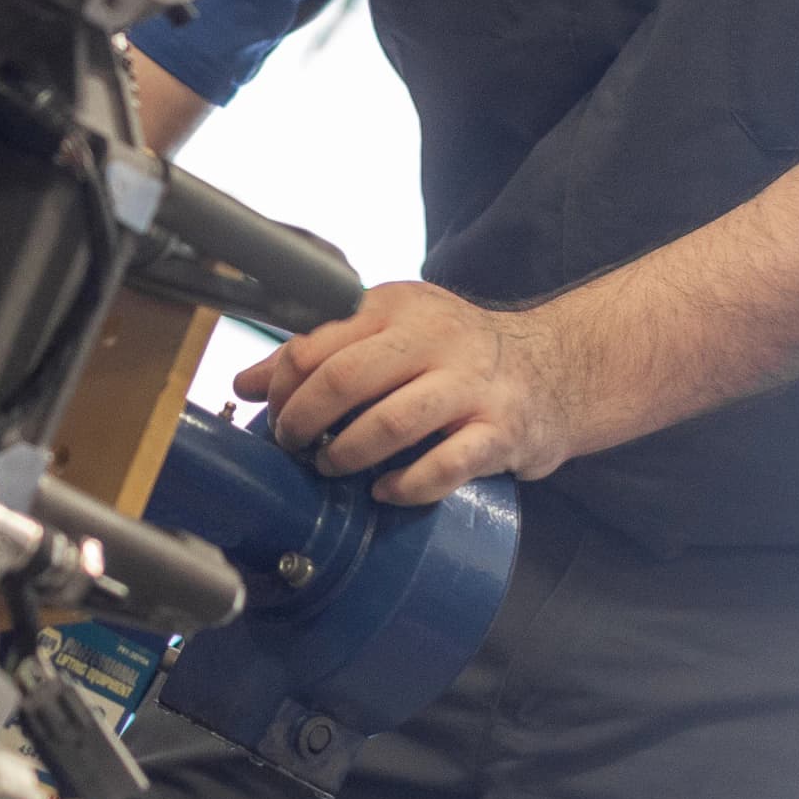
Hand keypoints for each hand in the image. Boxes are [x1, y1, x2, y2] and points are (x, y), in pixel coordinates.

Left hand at [234, 282, 593, 505]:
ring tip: (331, 467)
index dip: (281, 387)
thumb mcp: (388, 333)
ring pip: (391, 424)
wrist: (554, 368)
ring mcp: (471, 386)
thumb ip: (318, 353)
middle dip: (303, 422)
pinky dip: (405, 486)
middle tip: (292, 445)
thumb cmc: (454, 354)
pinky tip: (384, 491)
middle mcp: (435, 339)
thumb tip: (243, 383)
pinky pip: (444, 466)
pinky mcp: (500, 432)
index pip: (316, 343)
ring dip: (347, 455)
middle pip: (346, 380)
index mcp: (397, 306)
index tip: (272, 413)